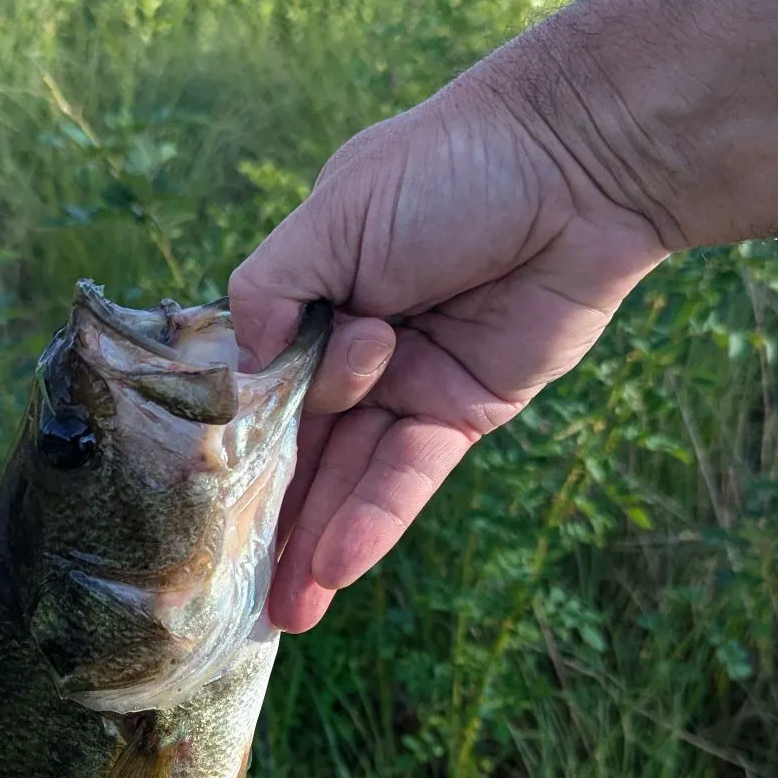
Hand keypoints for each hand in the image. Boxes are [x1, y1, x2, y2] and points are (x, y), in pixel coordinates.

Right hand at [229, 64, 670, 633]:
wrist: (576, 164)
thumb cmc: (447, 169)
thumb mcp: (334, 219)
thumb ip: (272, 292)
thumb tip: (240, 374)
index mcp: (318, 292)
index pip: (263, 381)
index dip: (236, 442)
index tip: (201, 505)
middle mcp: (360, 344)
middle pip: (305, 444)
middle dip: (272, 516)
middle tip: (235, 588)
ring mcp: (413, 381)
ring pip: (353, 474)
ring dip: (317, 541)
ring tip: (282, 613)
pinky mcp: (469, 410)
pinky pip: (411, 474)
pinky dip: (375, 519)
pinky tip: (336, 567)